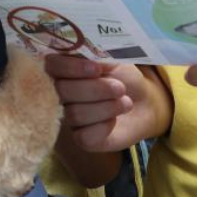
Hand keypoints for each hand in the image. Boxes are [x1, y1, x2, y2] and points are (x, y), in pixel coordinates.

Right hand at [45, 55, 170, 152]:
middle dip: (95, 89)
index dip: (70, 68)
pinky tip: (114, 120)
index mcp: (63, 69)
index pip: (51, 65)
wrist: (145, 102)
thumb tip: (86, 57)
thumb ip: (96, 57)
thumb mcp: (113, 60)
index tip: (96, 69)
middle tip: (120, 88)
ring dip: (106, 107)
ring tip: (125, 102)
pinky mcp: (81, 138)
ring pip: (75, 114)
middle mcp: (59, 94)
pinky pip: (84, 136)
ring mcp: (68, 117)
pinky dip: (104, 127)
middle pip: (62, 91)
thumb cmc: (124, 77)